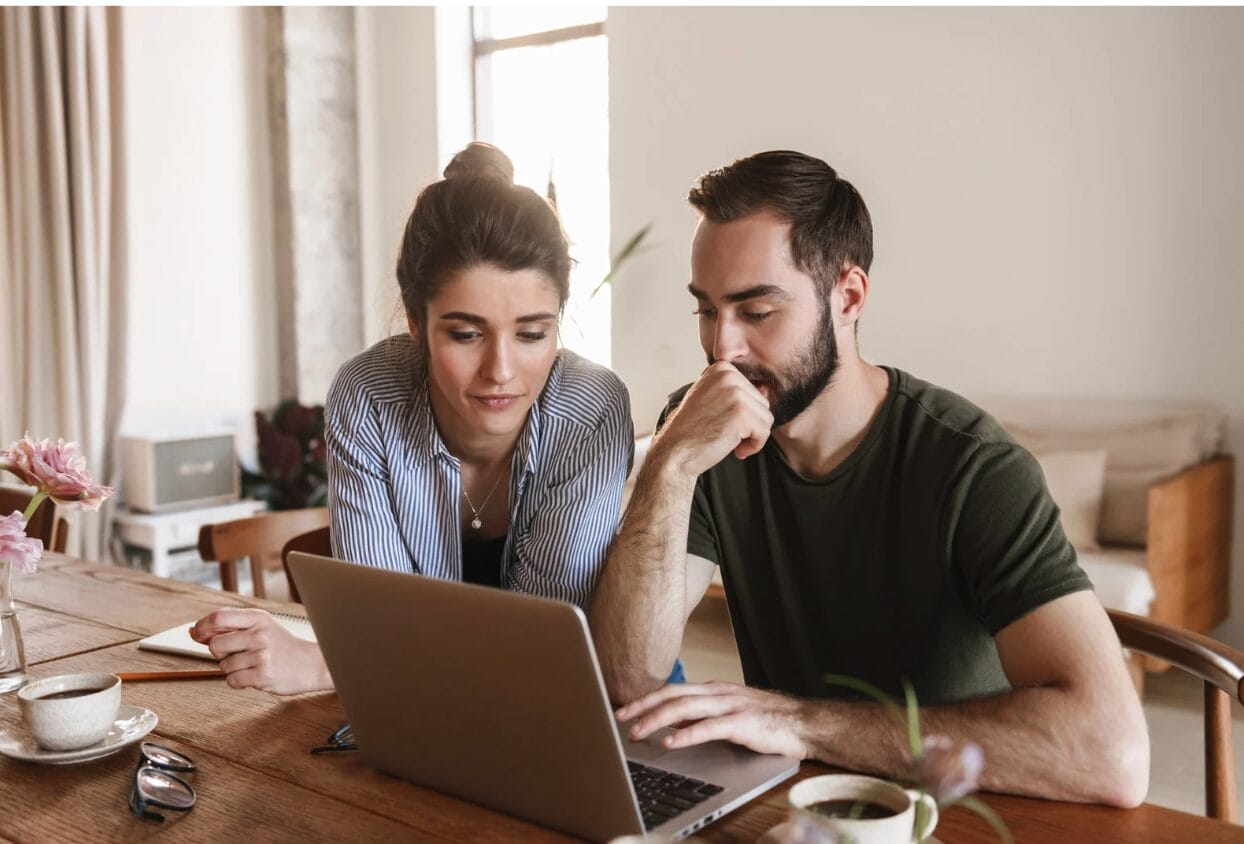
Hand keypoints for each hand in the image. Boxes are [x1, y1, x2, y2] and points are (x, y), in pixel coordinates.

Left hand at [190, 608, 331, 694]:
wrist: (311, 663)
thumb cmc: (283, 646)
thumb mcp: (261, 628)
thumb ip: (230, 628)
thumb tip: (194, 631)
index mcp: (258, 618)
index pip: (219, 617)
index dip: (202, 626)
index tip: (197, 633)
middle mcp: (259, 634)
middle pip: (215, 645)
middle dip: (219, 653)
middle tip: (236, 654)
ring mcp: (261, 655)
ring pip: (224, 666)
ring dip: (232, 669)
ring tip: (252, 664)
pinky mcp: (262, 675)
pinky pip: (232, 681)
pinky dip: (238, 681)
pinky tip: (254, 675)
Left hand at [616, 680, 808, 758]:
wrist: (804, 722)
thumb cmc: (767, 720)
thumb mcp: (729, 713)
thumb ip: (703, 716)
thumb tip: (674, 725)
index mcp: (714, 689)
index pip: (672, 690)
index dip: (646, 699)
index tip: (624, 709)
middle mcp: (718, 693)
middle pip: (672, 695)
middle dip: (643, 706)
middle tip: (619, 718)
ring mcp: (730, 706)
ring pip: (685, 708)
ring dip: (657, 720)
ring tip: (637, 732)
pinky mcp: (742, 723)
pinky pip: (709, 727)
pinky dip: (686, 735)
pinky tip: (670, 743)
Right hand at [653, 362, 773, 478]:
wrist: (675, 452)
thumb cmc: (693, 430)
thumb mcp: (713, 400)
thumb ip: (736, 392)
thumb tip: (767, 389)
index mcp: (721, 368)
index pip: (752, 391)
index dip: (741, 414)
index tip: (721, 421)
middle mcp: (728, 375)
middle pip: (762, 403)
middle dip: (748, 425)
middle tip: (724, 433)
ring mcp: (735, 393)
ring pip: (766, 418)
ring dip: (752, 436)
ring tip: (729, 441)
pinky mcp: (741, 413)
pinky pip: (765, 432)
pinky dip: (754, 446)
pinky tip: (735, 449)